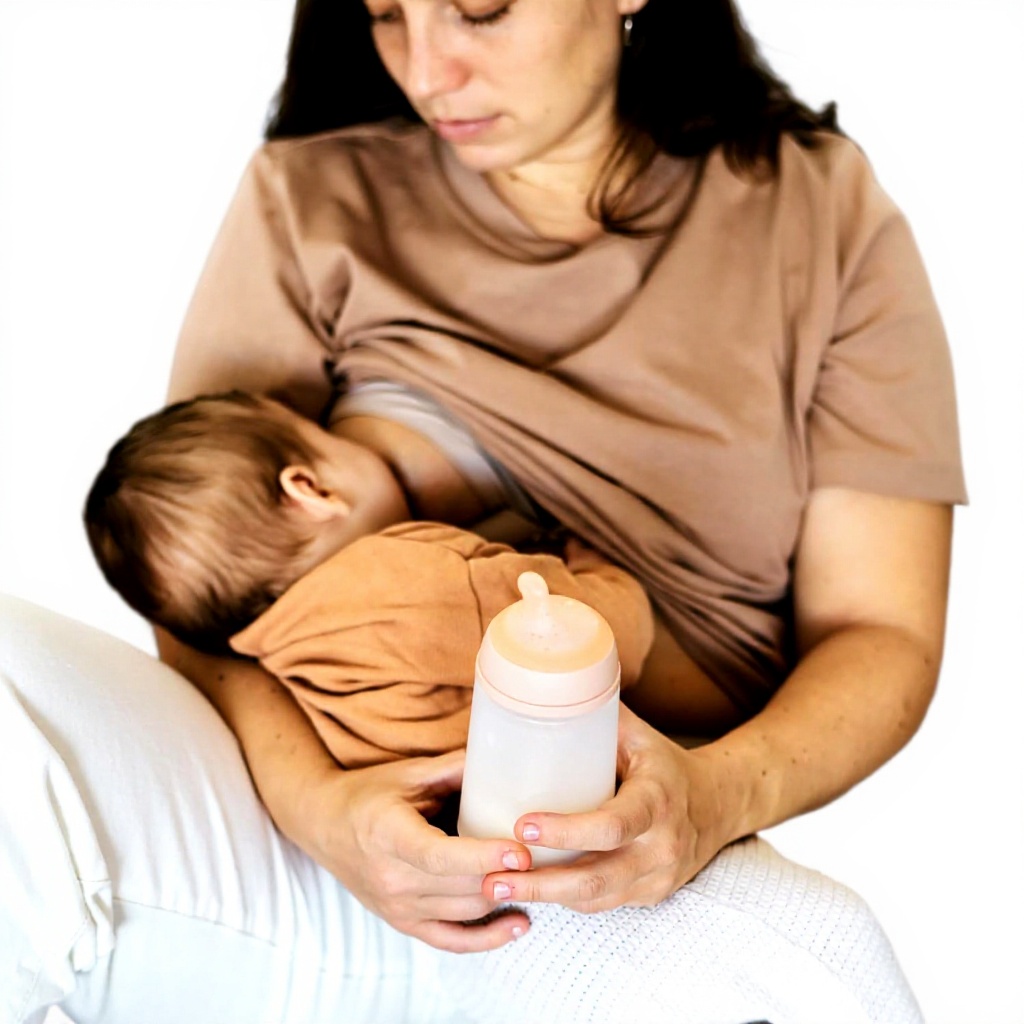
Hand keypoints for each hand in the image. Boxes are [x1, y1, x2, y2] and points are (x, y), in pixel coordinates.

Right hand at [299, 749, 532, 951]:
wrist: (323, 824)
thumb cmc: (369, 793)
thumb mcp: (409, 773)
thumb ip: (457, 768)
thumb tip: (507, 755)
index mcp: (389, 835)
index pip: (441, 856)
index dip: (483, 856)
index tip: (521, 850)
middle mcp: (391, 878)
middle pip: (461, 886)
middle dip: (508, 875)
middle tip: (551, 855)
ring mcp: (396, 906)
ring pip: (465, 910)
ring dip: (505, 896)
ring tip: (544, 876)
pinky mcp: (403, 922)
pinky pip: (451, 940)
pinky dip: (488, 938)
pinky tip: (520, 924)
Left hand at [480, 705, 732, 912]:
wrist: (718, 804)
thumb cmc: (662, 762)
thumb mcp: (639, 735)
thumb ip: (595, 717)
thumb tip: (544, 683)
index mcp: (658, 800)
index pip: (612, 825)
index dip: (567, 831)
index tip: (522, 823)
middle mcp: (661, 846)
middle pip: (597, 878)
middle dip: (541, 882)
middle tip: (493, 876)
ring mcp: (657, 878)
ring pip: (595, 899)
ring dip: (543, 897)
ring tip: (495, 887)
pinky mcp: (650, 896)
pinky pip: (602, 905)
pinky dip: (563, 900)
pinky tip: (529, 891)